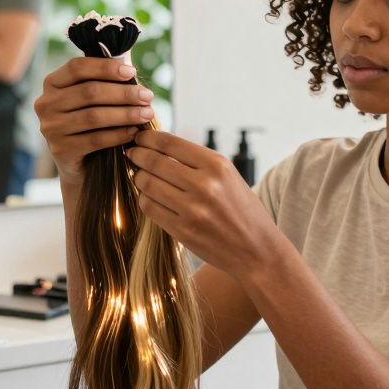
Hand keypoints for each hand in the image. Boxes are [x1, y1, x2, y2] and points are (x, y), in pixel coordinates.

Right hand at [34, 56, 153, 184]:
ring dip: (125, 114)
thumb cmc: (91, 124)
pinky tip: (134, 132)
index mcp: (52, 83)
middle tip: (148, 96)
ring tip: (147, 113)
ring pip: (94, 116)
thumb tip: (128, 54)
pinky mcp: (61, 150)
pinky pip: (95, 139)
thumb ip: (106, 77)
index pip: (77, 67)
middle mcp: (45, 104)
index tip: (132, 72)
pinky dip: (118, 134)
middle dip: (123, 93)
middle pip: (89, 92)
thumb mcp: (94, 98)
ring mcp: (50, 128)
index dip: (106, 67)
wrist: (80, 166)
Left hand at [126, 130, 289, 279]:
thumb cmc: (242, 210)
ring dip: (138, 178)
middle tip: (131, 154)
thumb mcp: (228, 176)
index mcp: (217, 165)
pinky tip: (149, 196)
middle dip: (137, 155)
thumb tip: (159, 146)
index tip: (140, 138)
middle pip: (154, 162)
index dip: (148, 139)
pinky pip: (150, 208)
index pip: (170, 143)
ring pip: (148, 184)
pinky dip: (145, 199)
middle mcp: (204, 185)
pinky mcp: (182, 231)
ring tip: (140, 176)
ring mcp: (192, 210)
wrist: (257, 250)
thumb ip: (198, 161)